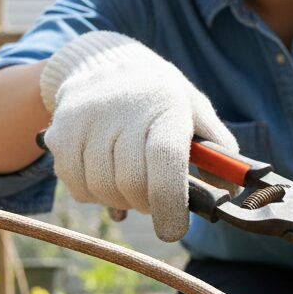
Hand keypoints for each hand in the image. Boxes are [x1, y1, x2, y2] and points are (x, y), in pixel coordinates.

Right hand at [39, 31, 236, 240]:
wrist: (105, 62)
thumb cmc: (162, 97)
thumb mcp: (196, 110)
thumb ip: (219, 152)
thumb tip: (232, 194)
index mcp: (167, 104)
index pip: (165, 161)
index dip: (169, 203)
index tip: (173, 231)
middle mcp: (124, 108)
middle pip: (130, 183)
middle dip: (146, 204)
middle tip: (154, 198)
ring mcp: (87, 118)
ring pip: (100, 188)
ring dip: (118, 200)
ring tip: (129, 181)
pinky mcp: (60, 130)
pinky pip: (75, 184)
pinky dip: (92, 192)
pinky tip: (104, 172)